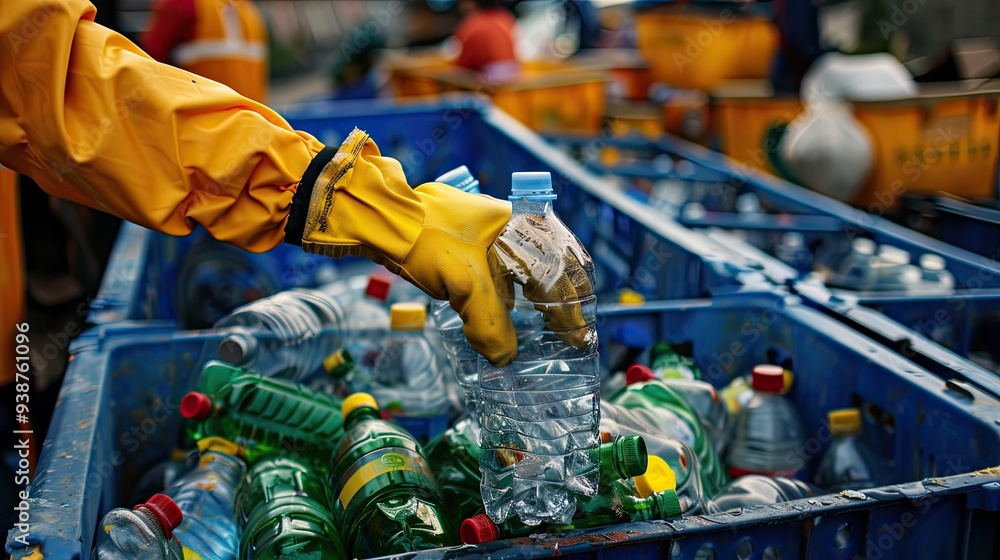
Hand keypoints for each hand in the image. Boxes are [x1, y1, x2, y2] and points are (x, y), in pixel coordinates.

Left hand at [294, 129, 593, 365]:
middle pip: (545, 270)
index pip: (559, 269)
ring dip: (529, 303)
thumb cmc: (426, 241)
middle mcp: (508, 227)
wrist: (378, 219)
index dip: (572, 306)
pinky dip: (503, 298)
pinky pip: (495, 275)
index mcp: (519, 226)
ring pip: (519, 274)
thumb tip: (504, 358)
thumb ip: (490, 325)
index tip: (577, 336)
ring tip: (539, 332)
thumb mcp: (465, 286)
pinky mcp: (464, 245)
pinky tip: (499, 319)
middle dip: (556, 305)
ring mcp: (485, 235)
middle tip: (565, 337)